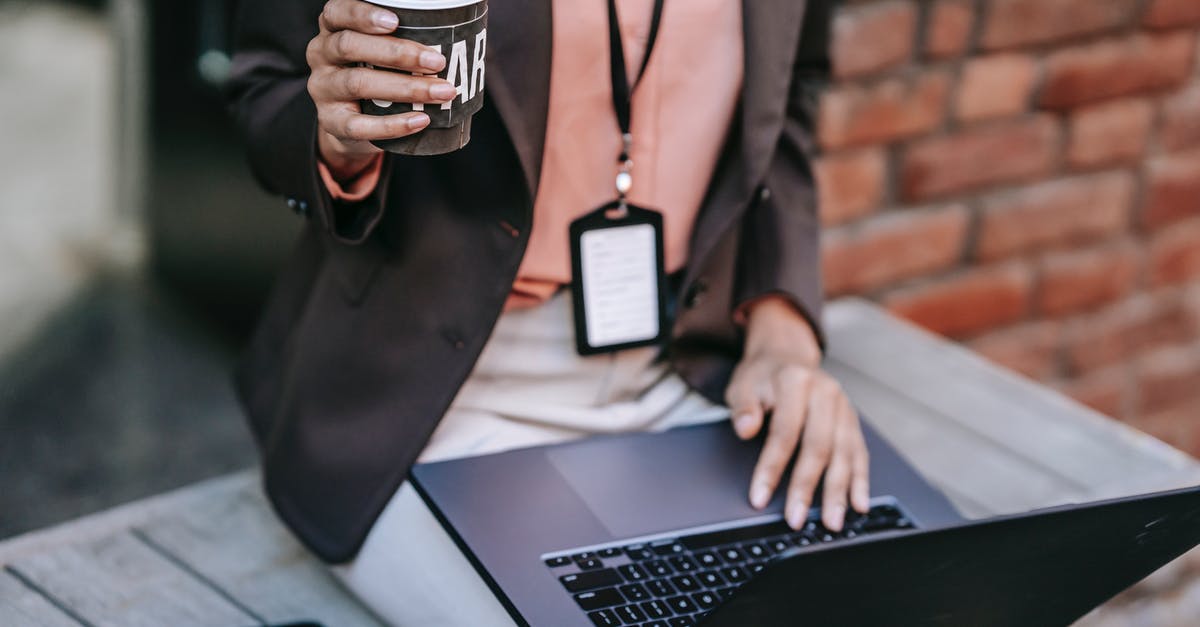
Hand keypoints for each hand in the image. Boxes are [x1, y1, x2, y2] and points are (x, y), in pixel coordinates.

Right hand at [306, 0, 455, 179]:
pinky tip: (421, 120)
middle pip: (351, 46)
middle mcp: (321, 54)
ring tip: (442, 92)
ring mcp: (324, 90)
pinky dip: (394, 124)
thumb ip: (399, 38)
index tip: (396, 21)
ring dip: (405, 88)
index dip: (363, 15)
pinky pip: (360, 125)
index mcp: (332, 29)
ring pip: (358, 83)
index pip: (337, 12)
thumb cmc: (374, 74)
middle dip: (398, 53)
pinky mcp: (331, 122)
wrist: (350, 125)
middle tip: (437, 61)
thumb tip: (451, 29)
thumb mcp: (377, 51)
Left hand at [725, 296, 869, 531]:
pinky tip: (859, 504)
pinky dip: (860, 480)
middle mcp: (826, 393)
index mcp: (796, 381)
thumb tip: (745, 428)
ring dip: (838, 492)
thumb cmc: (761, 378)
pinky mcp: (852, 421)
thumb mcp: (743, 385)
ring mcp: (844, 407)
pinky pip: (860, 453)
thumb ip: (743, 407)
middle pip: (818, 446)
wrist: (786, 357)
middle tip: (795, 519)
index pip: (784, 432)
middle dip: (806, 487)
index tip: (759, 498)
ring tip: (832, 522)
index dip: (771, 468)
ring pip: (844, 454)